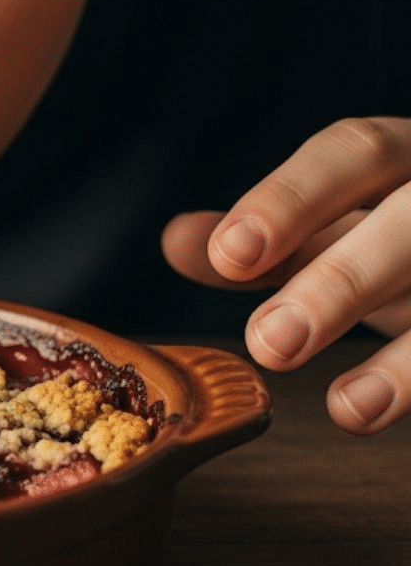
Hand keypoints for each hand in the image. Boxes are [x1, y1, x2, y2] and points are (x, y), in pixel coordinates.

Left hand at [162, 117, 410, 434]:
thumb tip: (177, 241)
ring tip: (348, 409)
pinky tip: (384, 413)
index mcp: (410, 158)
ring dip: (409, 358)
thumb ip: (267, 242)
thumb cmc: (408, 244)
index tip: (229, 255)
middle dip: (342, 281)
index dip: (291, 200)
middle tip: (270, 342)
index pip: (355, 152)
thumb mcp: (340, 234)